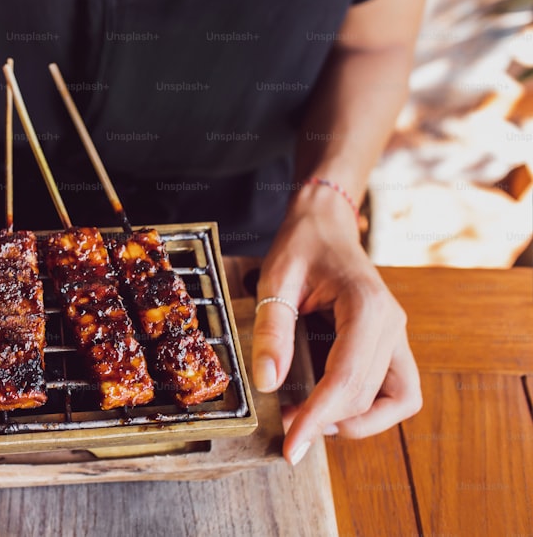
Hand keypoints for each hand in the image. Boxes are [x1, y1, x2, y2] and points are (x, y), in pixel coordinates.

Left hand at [253, 185, 422, 464]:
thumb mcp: (275, 278)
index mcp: (366, 306)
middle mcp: (392, 324)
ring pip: (399, 401)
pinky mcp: (392, 343)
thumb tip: (268, 382)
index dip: (318, 418)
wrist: (326, 221)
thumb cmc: (302, 244)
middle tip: (288, 432)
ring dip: (360, 421)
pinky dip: (371, 408)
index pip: (347, 379)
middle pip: (370, 396)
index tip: (292, 445)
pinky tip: (332, 406)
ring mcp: (398, 334)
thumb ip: (271, 329)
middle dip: (329, 422)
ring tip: (313, 421)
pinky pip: (398, 390)